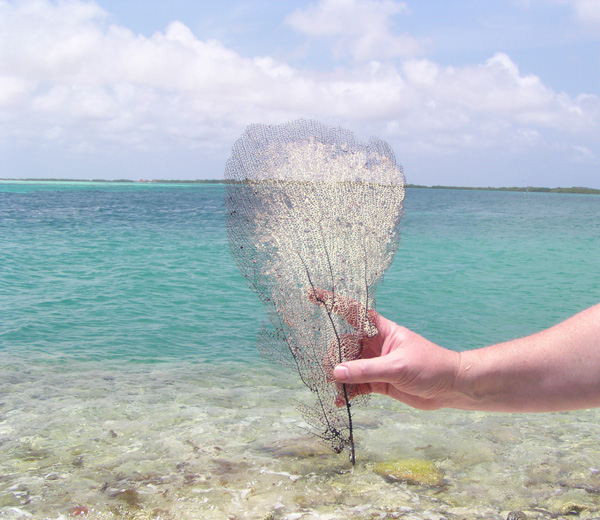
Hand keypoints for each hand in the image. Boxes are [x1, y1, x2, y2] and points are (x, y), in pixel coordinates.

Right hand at [309, 288, 460, 409]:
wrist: (451, 388)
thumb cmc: (430, 367)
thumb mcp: (397, 367)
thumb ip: (366, 370)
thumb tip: (336, 372)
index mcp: (381, 330)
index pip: (353, 312)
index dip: (333, 302)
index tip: (312, 295)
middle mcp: (375, 344)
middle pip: (345, 344)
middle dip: (334, 355)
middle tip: (328, 371)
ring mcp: (376, 363)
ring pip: (349, 366)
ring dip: (339, 376)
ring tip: (333, 388)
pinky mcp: (379, 382)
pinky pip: (357, 385)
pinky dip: (348, 392)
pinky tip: (339, 401)